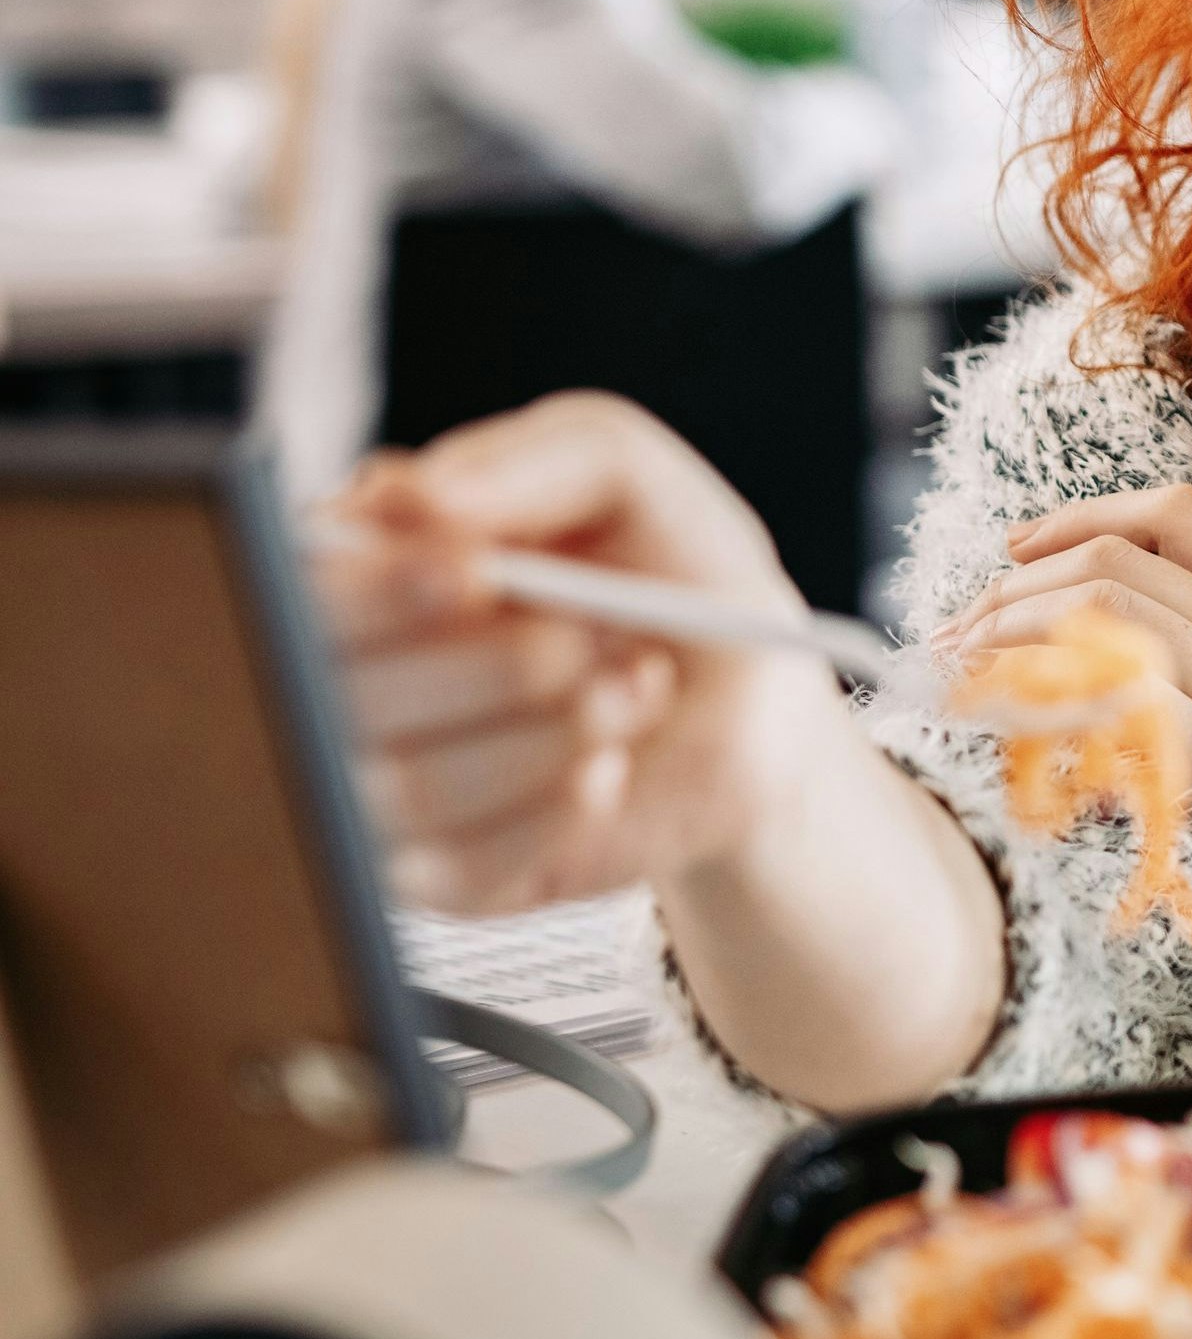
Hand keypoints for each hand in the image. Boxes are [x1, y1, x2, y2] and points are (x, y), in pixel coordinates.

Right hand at [315, 392, 854, 916]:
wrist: (747, 692)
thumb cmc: (660, 562)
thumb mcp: (620, 473)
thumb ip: (524, 464)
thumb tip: (410, 497)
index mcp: (353, 566)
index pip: (298, 590)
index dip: (378, 589)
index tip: (476, 573)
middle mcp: (339, 675)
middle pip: (339, 695)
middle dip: (495, 664)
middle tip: (592, 636)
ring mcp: (375, 784)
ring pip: (407, 788)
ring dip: (549, 734)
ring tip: (633, 686)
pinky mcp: (431, 874)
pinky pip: (459, 868)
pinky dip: (553, 812)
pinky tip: (606, 769)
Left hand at [952, 486, 1191, 923]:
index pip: (1178, 515)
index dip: (1087, 513)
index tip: (1020, 543)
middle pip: (1116, 559)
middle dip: (1019, 578)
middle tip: (965, 619)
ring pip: (1099, 607)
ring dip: (1011, 623)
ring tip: (964, 660)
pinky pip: (1098, 689)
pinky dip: (1033, 687)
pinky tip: (996, 708)